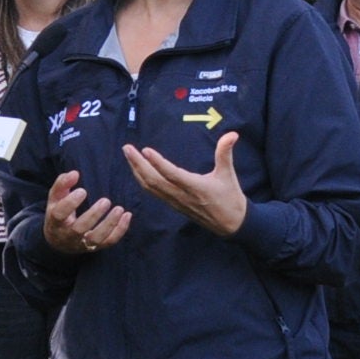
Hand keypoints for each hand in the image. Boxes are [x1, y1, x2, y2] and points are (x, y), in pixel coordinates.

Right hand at [42, 170, 131, 255]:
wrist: (59, 241)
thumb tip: (74, 173)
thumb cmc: (59, 213)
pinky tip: (127, 215)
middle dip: (93, 215)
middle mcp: (67, 235)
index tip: (83, 190)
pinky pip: (109, 242)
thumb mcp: (55, 198)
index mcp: (55, 222)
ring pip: (96, 239)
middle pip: (79, 229)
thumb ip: (62, 184)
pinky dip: (120, 230)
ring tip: (119, 209)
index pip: (60, 214)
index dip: (70, 203)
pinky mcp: (95, 247)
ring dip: (109, 224)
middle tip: (106, 201)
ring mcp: (82, 244)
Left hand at [131, 133, 249, 236]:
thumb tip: (232, 134)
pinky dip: (143, 181)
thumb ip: (225, 153)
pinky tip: (138, 171)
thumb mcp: (228, 174)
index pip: (172, 174)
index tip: (145, 150)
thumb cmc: (230, 198)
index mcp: (195, 187)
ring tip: (128, 156)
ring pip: (150, 188)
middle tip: (127, 148)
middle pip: (154, 180)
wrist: (230, 224)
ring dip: (137, 172)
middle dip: (138, 164)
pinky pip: (153, 193)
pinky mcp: (173, 204)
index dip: (158, 163)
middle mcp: (181, 195)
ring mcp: (175, 201)